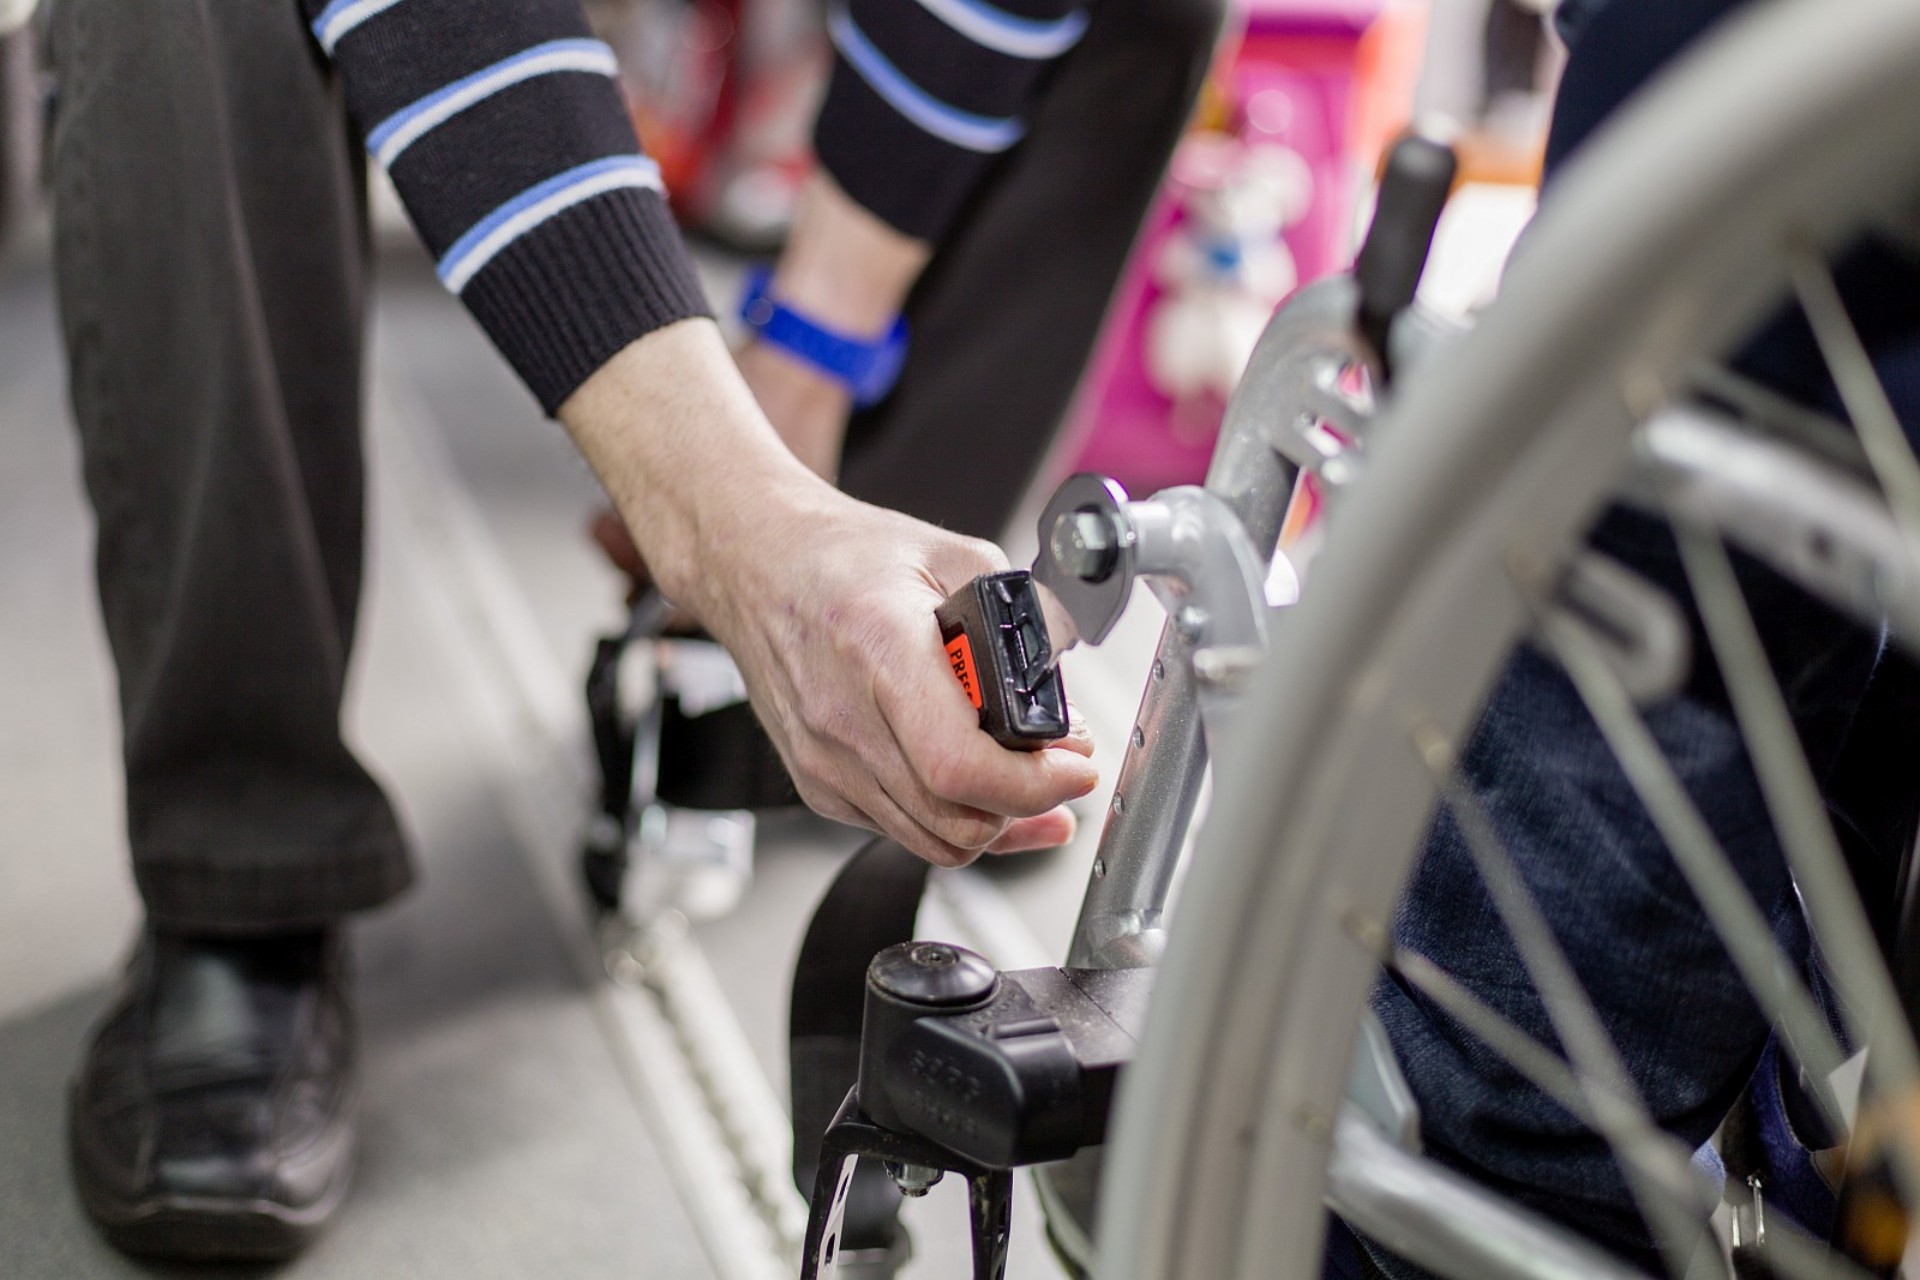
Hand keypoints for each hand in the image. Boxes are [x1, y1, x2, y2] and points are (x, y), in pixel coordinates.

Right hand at [691, 482, 1096, 863]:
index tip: (1075, 765)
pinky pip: (902, 831)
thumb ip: (1022, 621)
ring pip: (934, 840)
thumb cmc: (843, 557)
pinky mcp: (818, 785)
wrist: (756, 564)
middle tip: (1060, 767)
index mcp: (880, 650)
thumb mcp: (954, 557)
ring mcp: (824, 760)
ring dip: (995, 820)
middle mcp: (843, 718)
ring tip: (1024, 779)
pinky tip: (974, 784)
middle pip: (956, 817)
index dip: (1033, 782)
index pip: (960, 763)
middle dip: (1028, 802)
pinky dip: (950, 819)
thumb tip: (1065, 689)